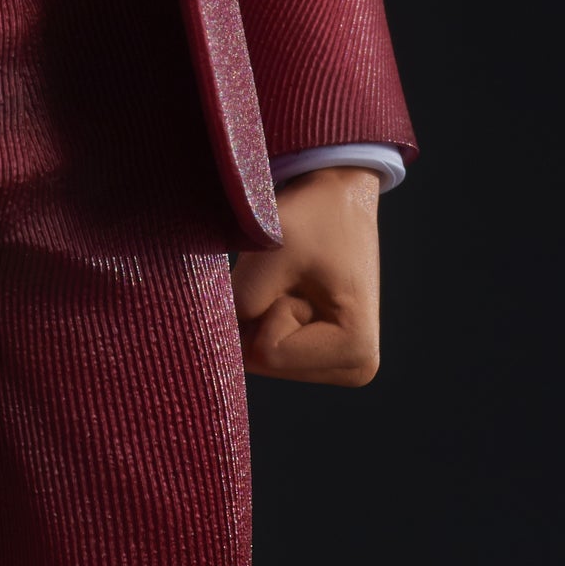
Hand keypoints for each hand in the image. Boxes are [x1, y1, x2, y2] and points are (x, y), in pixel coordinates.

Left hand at [232, 164, 381, 385]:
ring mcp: (339, 366)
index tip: (292, 271)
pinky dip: (262, 315)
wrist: (339, 196)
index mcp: (356, 350)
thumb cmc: (313, 217)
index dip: (264, 305)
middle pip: (264, 362)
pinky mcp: (323, 356)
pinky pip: (265, 348)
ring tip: (291, 279)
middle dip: (258, 314)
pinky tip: (289, 288)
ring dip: (259, 313)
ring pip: (260, 356)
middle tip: (288, 273)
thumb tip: (208, 334)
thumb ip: (241, 298)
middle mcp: (355, 369)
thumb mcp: (274, 249)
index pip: (268, 353)